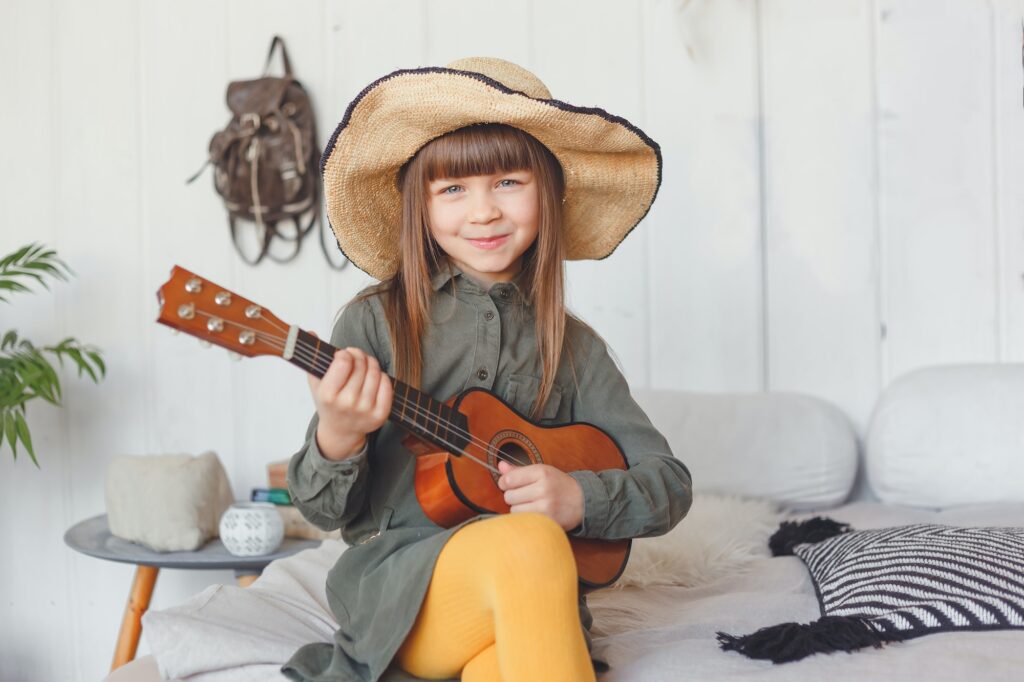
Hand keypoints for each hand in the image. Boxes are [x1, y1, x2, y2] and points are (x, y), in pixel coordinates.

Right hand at [307, 345, 392, 459]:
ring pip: (375, 372)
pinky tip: (373, 379)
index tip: (343, 356)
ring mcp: (365, 410)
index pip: (344, 361)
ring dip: (371, 364)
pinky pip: (387, 384)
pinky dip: (381, 377)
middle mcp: (347, 403)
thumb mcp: (315, 382)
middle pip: (361, 364)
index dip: (345, 353)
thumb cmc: (328, 403)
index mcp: (328, 395)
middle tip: (355, 358)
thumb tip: (310, 333)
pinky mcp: (380, 415)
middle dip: (359, 356)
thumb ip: (313, 357)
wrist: (340, 431)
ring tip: (364, 366)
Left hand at [496, 460, 583, 530]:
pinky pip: (523, 521)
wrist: (582, 501)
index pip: (508, 479)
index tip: (509, 484)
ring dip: (519, 508)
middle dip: (513, 496)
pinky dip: (526, 518)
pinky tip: (535, 513)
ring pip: (514, 510)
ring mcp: (546, 506)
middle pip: (509, 496)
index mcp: (541, 472)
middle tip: (525, 495)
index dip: (505, 483)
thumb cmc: (558, 485)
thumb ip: (519, 470)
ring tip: (532, 505)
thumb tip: (500, 466)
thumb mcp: (542, 472)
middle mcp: (544, 488)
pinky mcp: (547, 521)